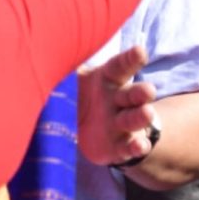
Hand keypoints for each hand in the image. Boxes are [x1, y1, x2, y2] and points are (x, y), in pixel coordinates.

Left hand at [76, 47, 159, 167]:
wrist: (83, 130)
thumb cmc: (79, 96)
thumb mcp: (72, 80)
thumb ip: (66, 70)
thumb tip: (50, 55)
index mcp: (108, 79)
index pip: (120, 66)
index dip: (130, 59)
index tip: (139, 52)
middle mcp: (119, 100)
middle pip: (133, 94)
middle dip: (142, 92)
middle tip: (148, 90)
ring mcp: (121, 123)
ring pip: (134, 119)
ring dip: (141, 117)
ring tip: (147, 113)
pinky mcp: (119, 146)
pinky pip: (128, 147)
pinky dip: (137, 147)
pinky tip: (141, 145)